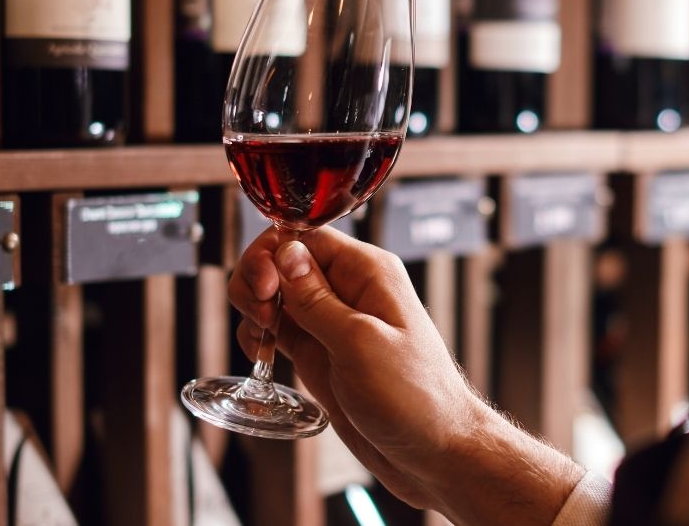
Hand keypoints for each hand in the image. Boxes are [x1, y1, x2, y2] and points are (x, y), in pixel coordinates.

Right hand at [229, 227, 585, 523]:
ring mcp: (333, 324)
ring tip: (260, 338)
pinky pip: (279, 330)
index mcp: (368, 274)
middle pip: (283, 261)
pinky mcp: (321, 354)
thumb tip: (286, 253)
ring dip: (254, 308)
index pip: (305, 236)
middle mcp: (350, 292)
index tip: (263, 288)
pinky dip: (259, 336)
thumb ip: (317, 300)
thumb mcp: (360, 343)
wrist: (434, 452)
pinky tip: (260, 354)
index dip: (273, 254)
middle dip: (258, 280)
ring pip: (276, 295)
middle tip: (260, 315)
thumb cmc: (415, 399)